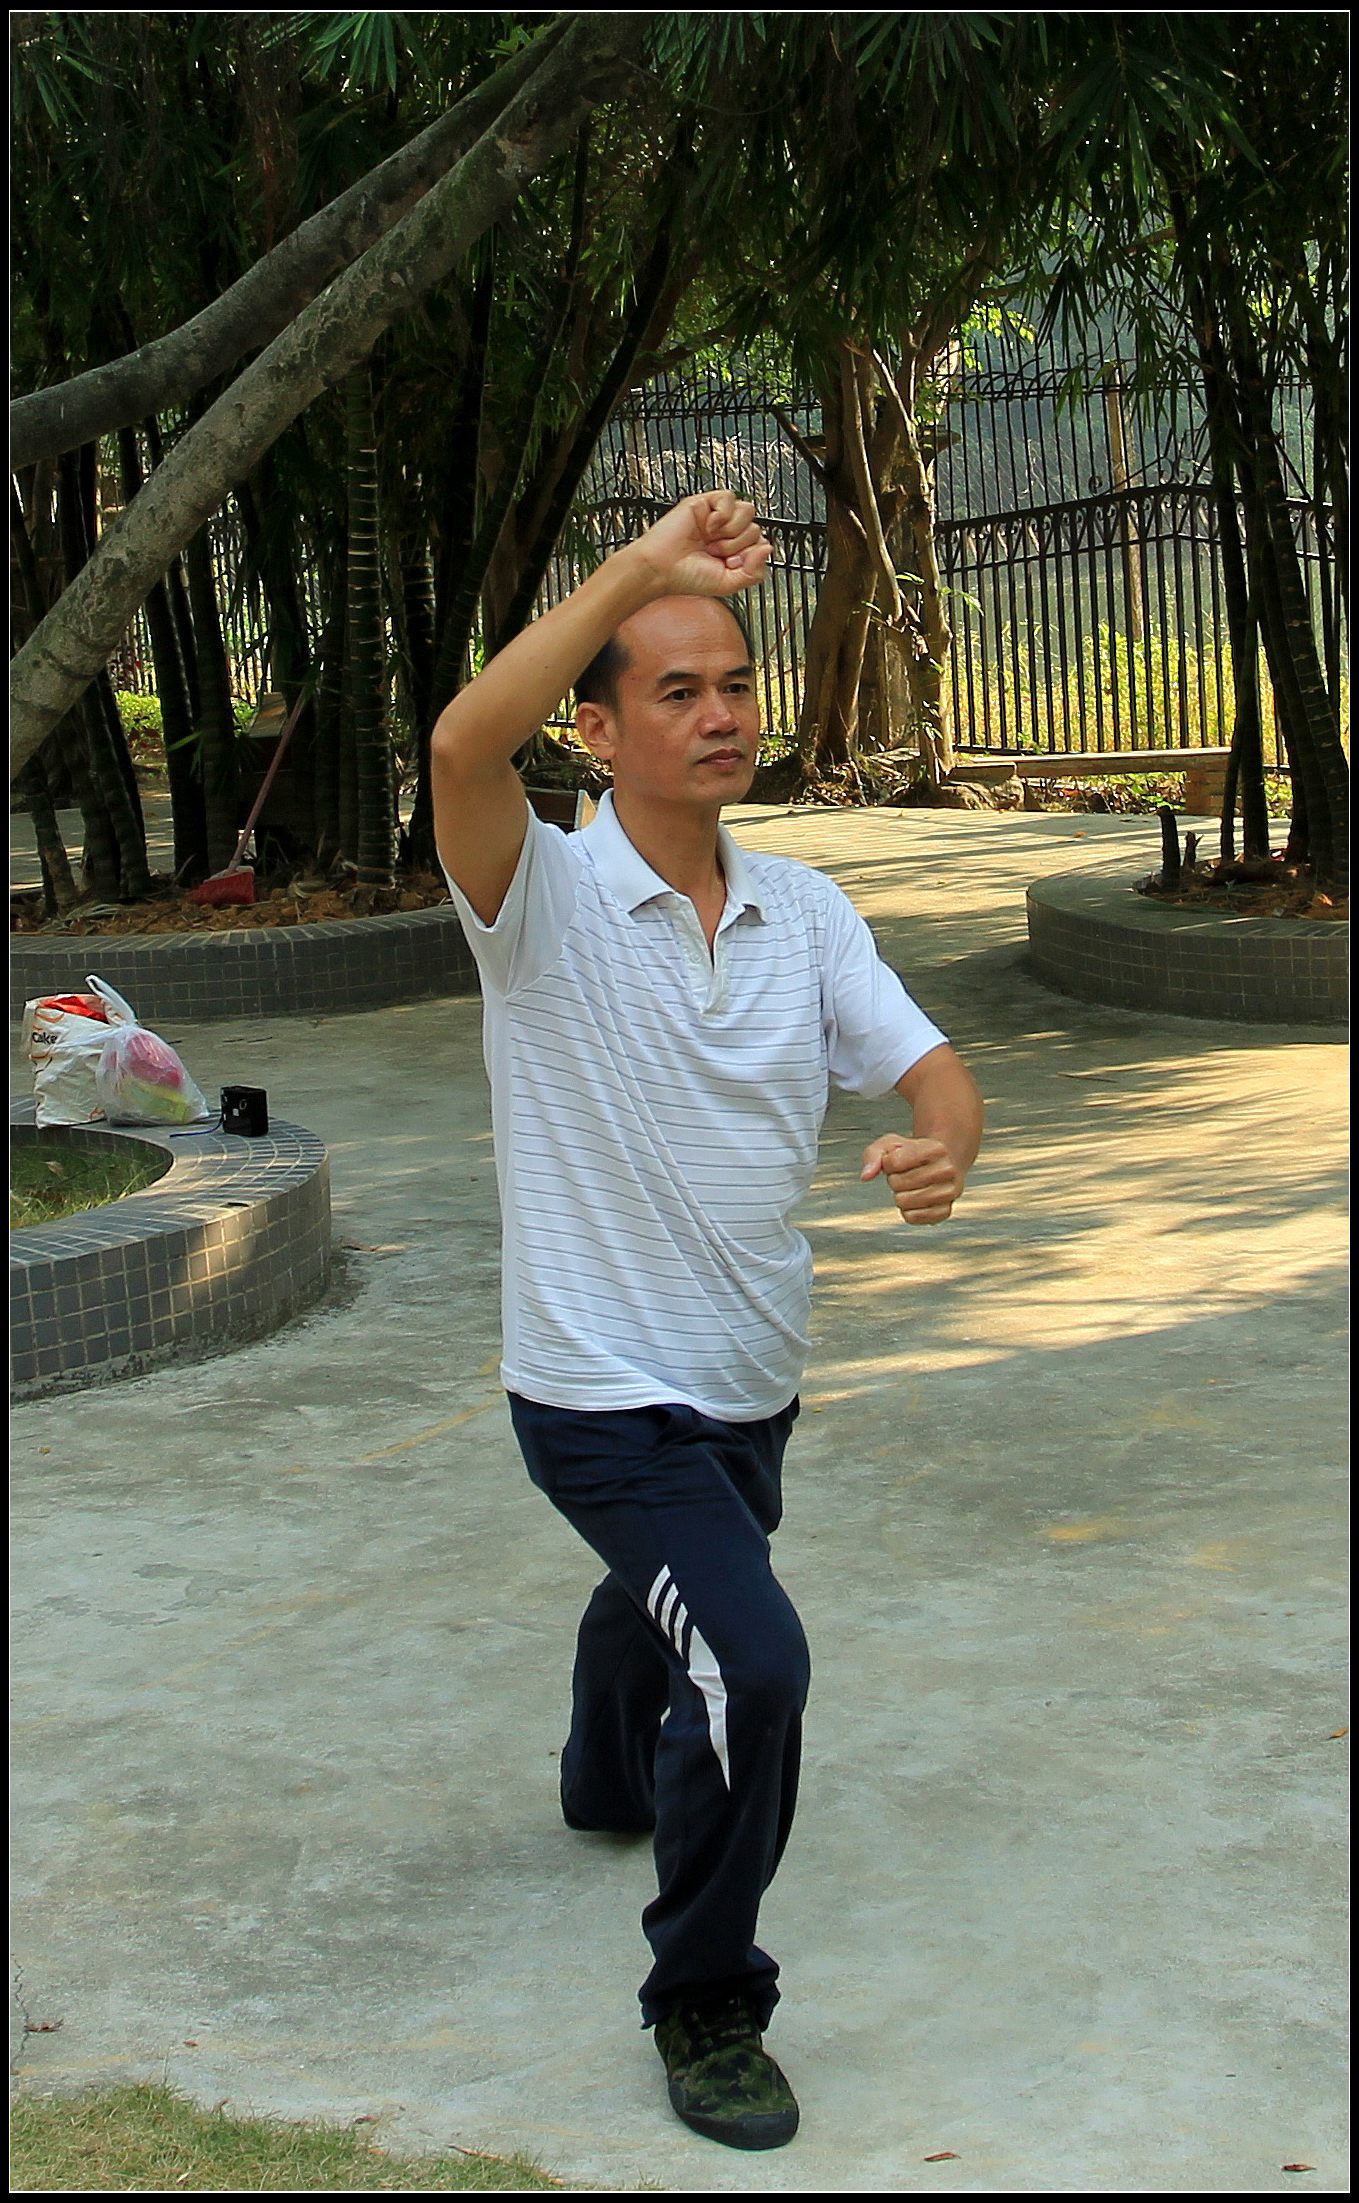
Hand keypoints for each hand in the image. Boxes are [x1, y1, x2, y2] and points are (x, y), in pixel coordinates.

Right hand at [631, 490, 772, 599]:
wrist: (661, 567)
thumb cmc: (686, 576)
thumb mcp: (728, 584)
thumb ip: (753, 572)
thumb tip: (768, 548)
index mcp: (734, 551)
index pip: (761, 544)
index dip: (750, 555)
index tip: (731, 564)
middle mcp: (728, 534)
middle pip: (756, 528)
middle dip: (737, 545)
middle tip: (716, 552)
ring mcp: (718, 518)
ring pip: (747, 511)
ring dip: (732, 530)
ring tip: (712, 540)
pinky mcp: (706, 503)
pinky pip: (729, 498)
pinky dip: (722, 514)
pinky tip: (709, 526)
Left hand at [861, 1135, 964, 1224]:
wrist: (938, 1165)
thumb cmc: (912, 1154)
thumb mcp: (890, 1145)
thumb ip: (873, 1155)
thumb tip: (866, 1175)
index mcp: (936, 1149)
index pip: (894, 1162)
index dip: (887, 1163)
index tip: (896, 1160)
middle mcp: (947, 1170)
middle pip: (898, 1183)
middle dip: (894, 1179)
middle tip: (905, 1174)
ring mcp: (948, 1192)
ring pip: (903, 1202)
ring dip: (900, 1195)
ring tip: (911, 1186)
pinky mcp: (944, 1212)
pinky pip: (911, 1217)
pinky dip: (907, 1210)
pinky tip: (915, 1199)